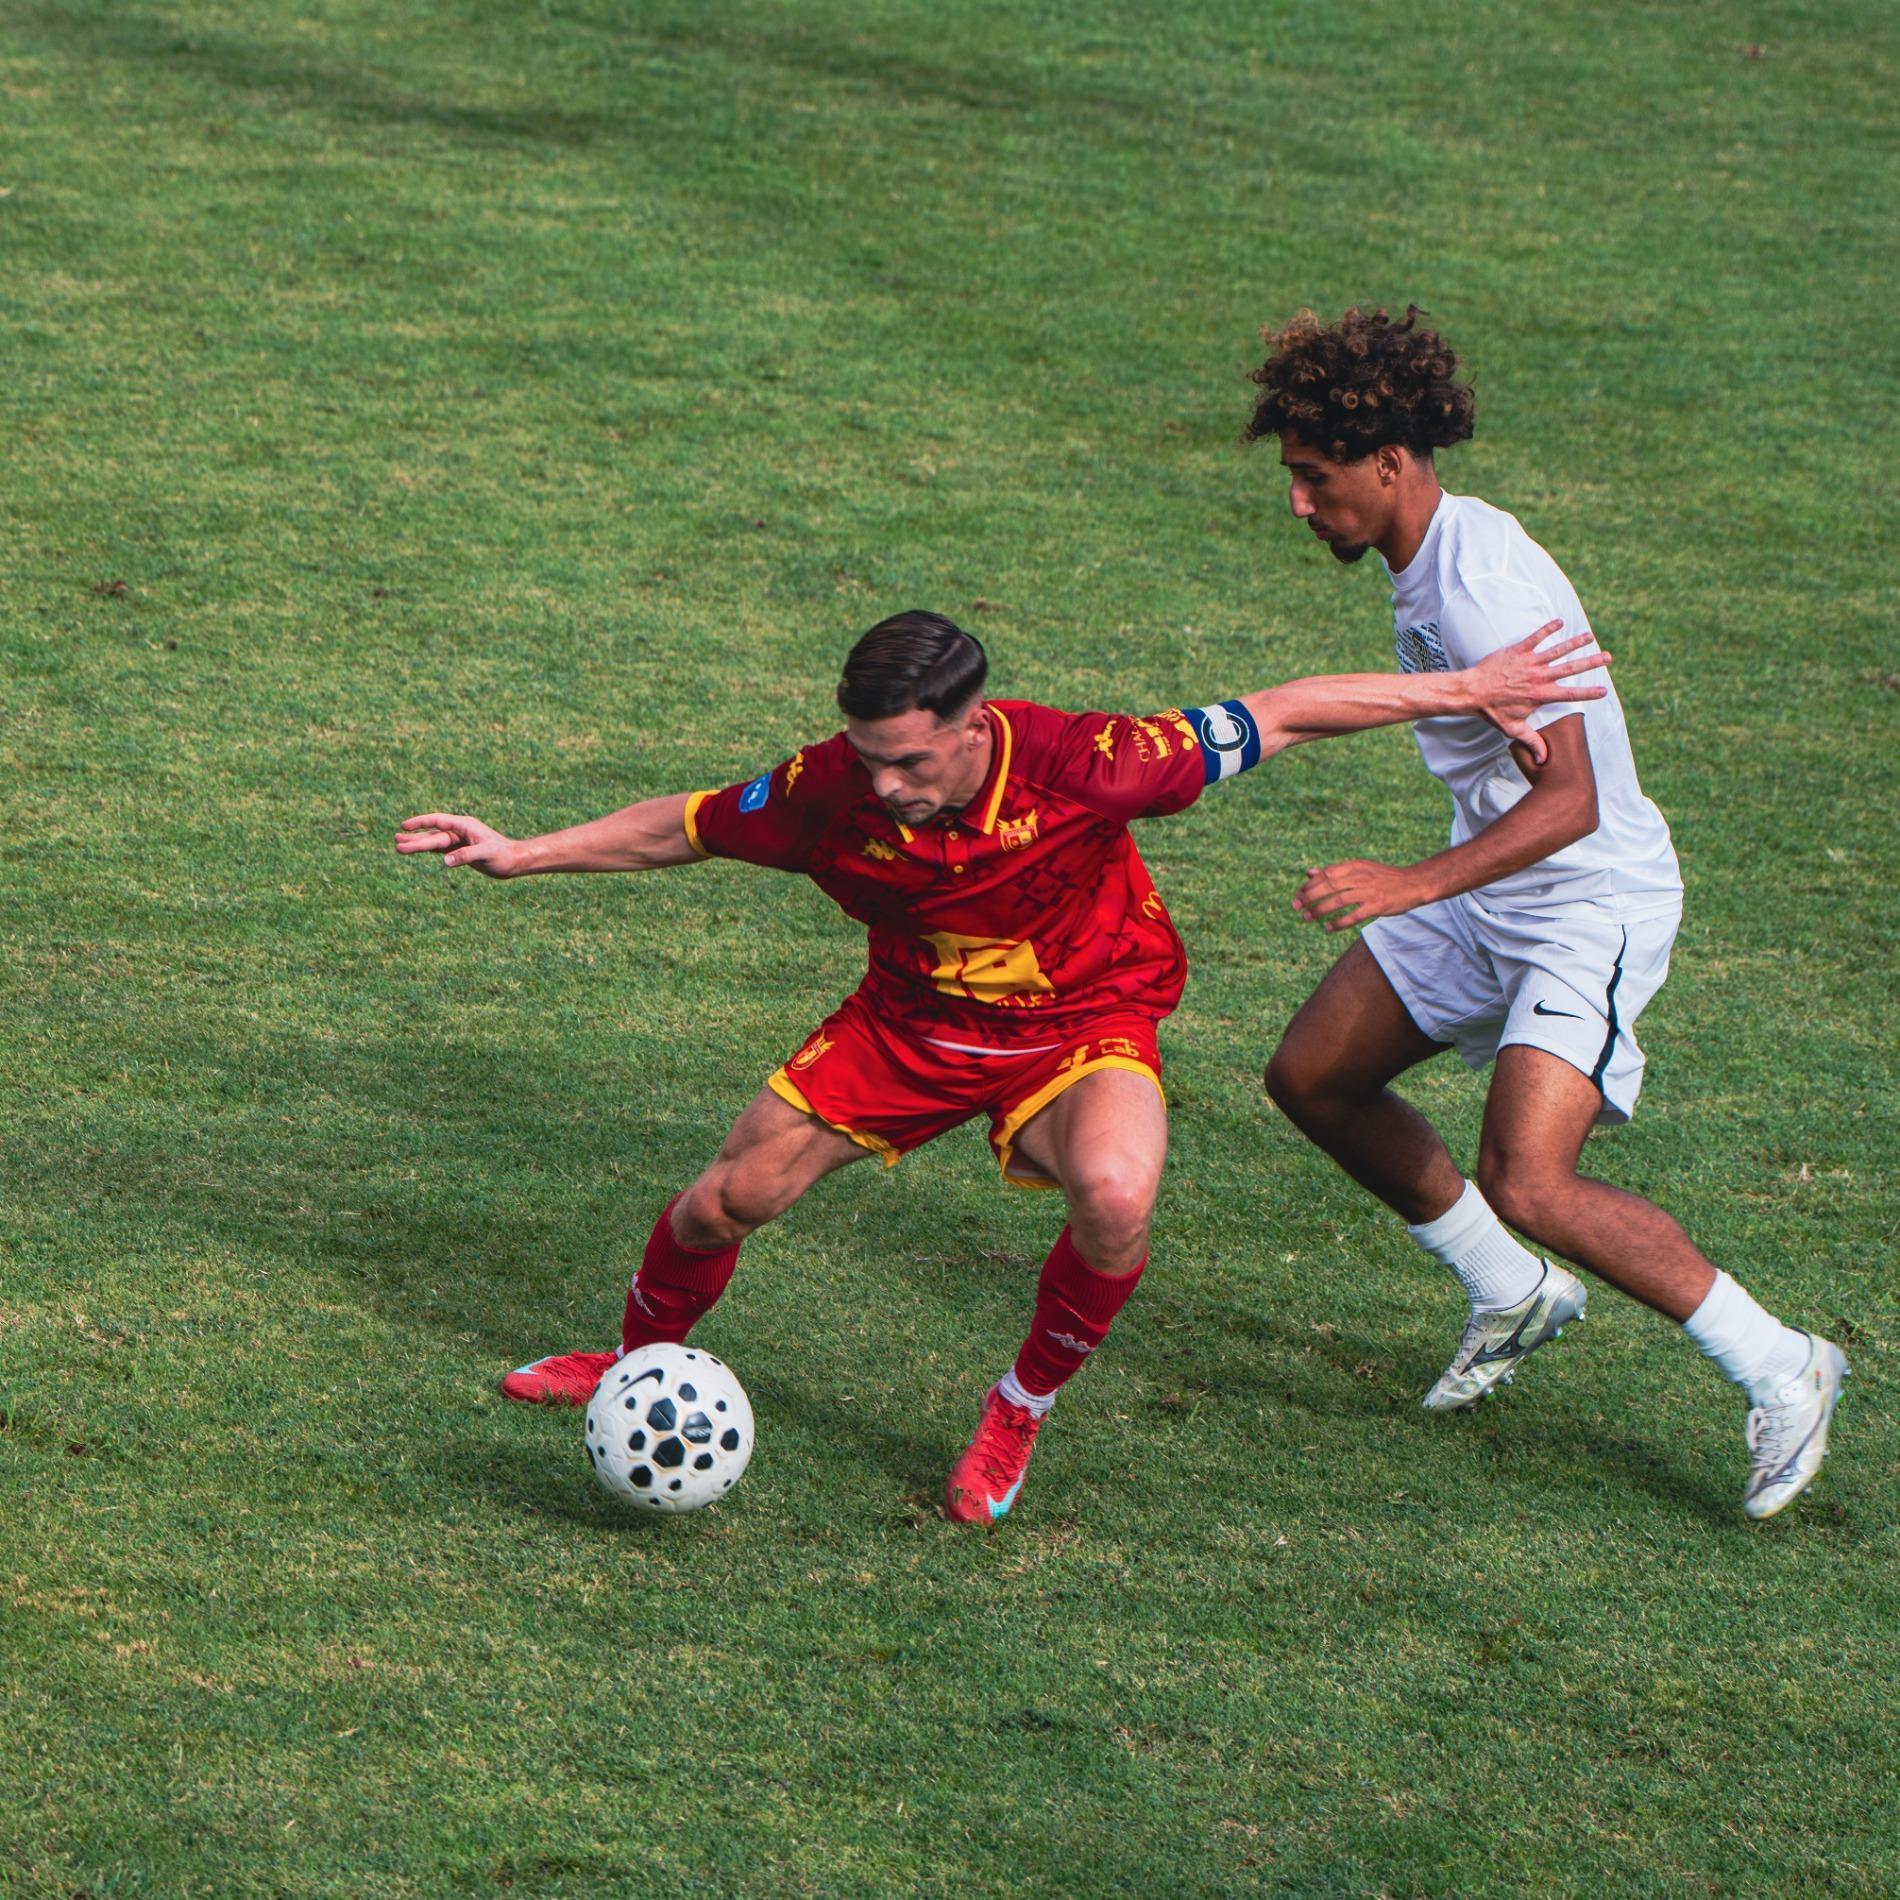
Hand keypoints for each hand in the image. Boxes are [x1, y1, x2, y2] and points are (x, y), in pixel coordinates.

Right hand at [394, 812, 524, 876]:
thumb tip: (445, 861)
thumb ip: (465, 856)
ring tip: (398, 846)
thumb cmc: (503, 855)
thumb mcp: (485, 854)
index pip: (437, 821)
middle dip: (414, 839)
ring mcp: (458, 841)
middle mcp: (459, 831)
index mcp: (464, 826)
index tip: (404, 825)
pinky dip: (427, 850)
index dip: (420, 822)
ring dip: (417, 845)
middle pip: (432, 835)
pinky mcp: (459, 851)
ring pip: (433, 843)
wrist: (514, 861)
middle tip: (395, 842)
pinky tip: (414, 849)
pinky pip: (439, 849)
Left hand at [1292, 859, 1422, 931]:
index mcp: (1354, 866)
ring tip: (1307, 918)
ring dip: (1320, 910)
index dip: (1309, 885)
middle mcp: (1360, 876)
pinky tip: (1328, 928)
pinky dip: (1339, 922)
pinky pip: (1354, 915)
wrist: (1414, 883)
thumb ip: (1334, 872)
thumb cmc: (1383, 877)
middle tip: (1295, 907)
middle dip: (1309, 897)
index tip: (1297, 895)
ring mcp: (1369, 891)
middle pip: (1329, 885)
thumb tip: (1309, 873)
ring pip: (1338, 900)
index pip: (1325, 874)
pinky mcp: (1377, 905)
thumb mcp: (1359, 869)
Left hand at [1464, 621, 1610, 765]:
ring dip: (1575, 642)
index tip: (1605, 690)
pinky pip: (1535, 637)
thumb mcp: (1513, 728)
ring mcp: (1529, 662)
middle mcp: (1539, 677)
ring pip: (1557, 650)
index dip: (1589, 693)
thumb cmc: (1492, 711)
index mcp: (1541, 695)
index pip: (1570, 695)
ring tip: (1590, 636)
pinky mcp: (1518, 651)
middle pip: (1571, 669)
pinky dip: (1547, 629)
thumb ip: (1531, 741)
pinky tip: (1559, 621)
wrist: (1472, 692)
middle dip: (1591, 663)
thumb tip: (1544, 761)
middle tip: (1608, 657)